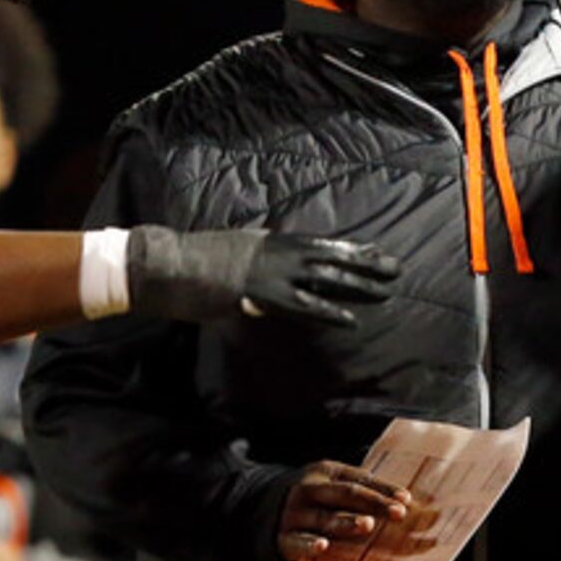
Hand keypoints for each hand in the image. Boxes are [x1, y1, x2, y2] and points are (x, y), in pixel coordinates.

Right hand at [125, 225, 399, 326]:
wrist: (164, 263)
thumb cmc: (188, 264)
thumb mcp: (228, 256)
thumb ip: (252, 265)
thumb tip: (264, 282)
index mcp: (268, 240)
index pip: (317, 244)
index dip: (348, 249)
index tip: (373, 251)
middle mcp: (274, 250)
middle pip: (329, 256)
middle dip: (364, 263)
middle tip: (396, 268)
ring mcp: (269, 271)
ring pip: (324, 277)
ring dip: (357, 285)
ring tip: (386, 291)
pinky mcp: (259, 293)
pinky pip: (302, 304)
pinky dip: (328, 311)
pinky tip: (351, 319)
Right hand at [278, 461, 411, 560]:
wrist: (258, 508)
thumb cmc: (312, 499)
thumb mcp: (330, 484)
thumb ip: (362, 489)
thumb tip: (406, 502)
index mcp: (325, 472)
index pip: (359, 479)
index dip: (383, 489)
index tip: (406, 500)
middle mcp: (310, 489)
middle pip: (346, 494)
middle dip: (374, 503)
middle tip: (398, 513)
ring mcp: (295, 513)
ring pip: (324, 518)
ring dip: (346, 522)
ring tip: (367, 524)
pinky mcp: (283, 537)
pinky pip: (297, 541)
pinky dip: (309, 544)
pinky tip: (323, 547)